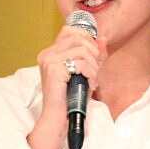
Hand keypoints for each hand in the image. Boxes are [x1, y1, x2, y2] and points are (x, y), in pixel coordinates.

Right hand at [27, 24, 106, 148]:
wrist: (59, 118)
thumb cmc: (71, 97)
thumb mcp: (85, 72)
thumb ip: (94, 55)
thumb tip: (103, 39)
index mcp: (50, 52)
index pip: (70, 30)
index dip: (87, 38)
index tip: (93, 55)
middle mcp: (47, 54)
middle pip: (78, 37)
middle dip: (93, 52)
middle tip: (94, 70)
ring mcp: (48, 61)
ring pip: (82, 49)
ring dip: (93, 65)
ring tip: (92, 79)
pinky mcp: (54, 70)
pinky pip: (81, 63)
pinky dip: (91, 74)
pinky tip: (89, 84)